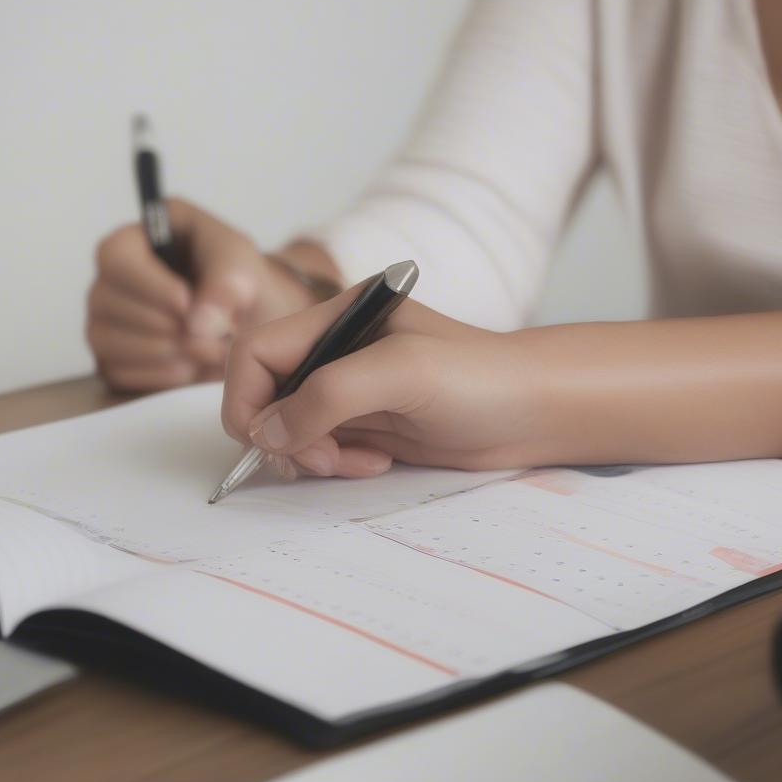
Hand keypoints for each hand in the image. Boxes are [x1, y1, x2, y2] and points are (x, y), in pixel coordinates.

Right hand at [86, 200, 333, 391]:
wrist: (243, 319)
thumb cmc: (233, 278)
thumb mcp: (240, 264)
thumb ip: (225, 283)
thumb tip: (197, 324)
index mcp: (129, 243)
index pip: (116, 259)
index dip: (152, 285)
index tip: (188, 302)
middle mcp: (106, 285)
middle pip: (117, 307)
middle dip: (175, 326)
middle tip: (222, 331)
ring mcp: (104, 327)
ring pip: (122, 346)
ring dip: (179, 353)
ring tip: (217, 346)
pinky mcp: (113, 366)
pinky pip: (129, 377)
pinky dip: (171, 376)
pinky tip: (198, 363)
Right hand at [221, 286, 540, 478]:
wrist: (535, 413)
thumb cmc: (482, 379)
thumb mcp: (402, 373)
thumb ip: (329, 395)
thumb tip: (267, 432)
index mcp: (339, 317)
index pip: (258, 351)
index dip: (246, 396)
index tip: (265, 438)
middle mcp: (338, 351)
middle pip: (267, 394)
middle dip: (282, 433)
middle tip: (321, 459)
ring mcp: (351, 391)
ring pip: (291, 428)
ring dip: (311, 454)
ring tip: (356, 461)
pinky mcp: (366, 425)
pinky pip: (321, 449)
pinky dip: (335, 464)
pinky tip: (376, 461)